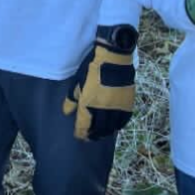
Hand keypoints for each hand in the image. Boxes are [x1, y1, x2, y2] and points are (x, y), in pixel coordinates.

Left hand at [62, 24, 137, 140]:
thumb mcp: (78, 81)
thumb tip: (66, 112)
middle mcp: (103, 108)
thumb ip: (72, 98)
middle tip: (90, 137)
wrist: (114, 57)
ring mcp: (117, 107)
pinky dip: (118, 125)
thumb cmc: (93, 67)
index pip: (83, 124)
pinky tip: (114, 126)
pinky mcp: (127, 103)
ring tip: (101, 133)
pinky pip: (124, 120)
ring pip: (111, 127)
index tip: (79, 136)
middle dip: (93, 135)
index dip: (81, 133)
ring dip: (105, 132)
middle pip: (98, 129)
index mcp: (89, 103)